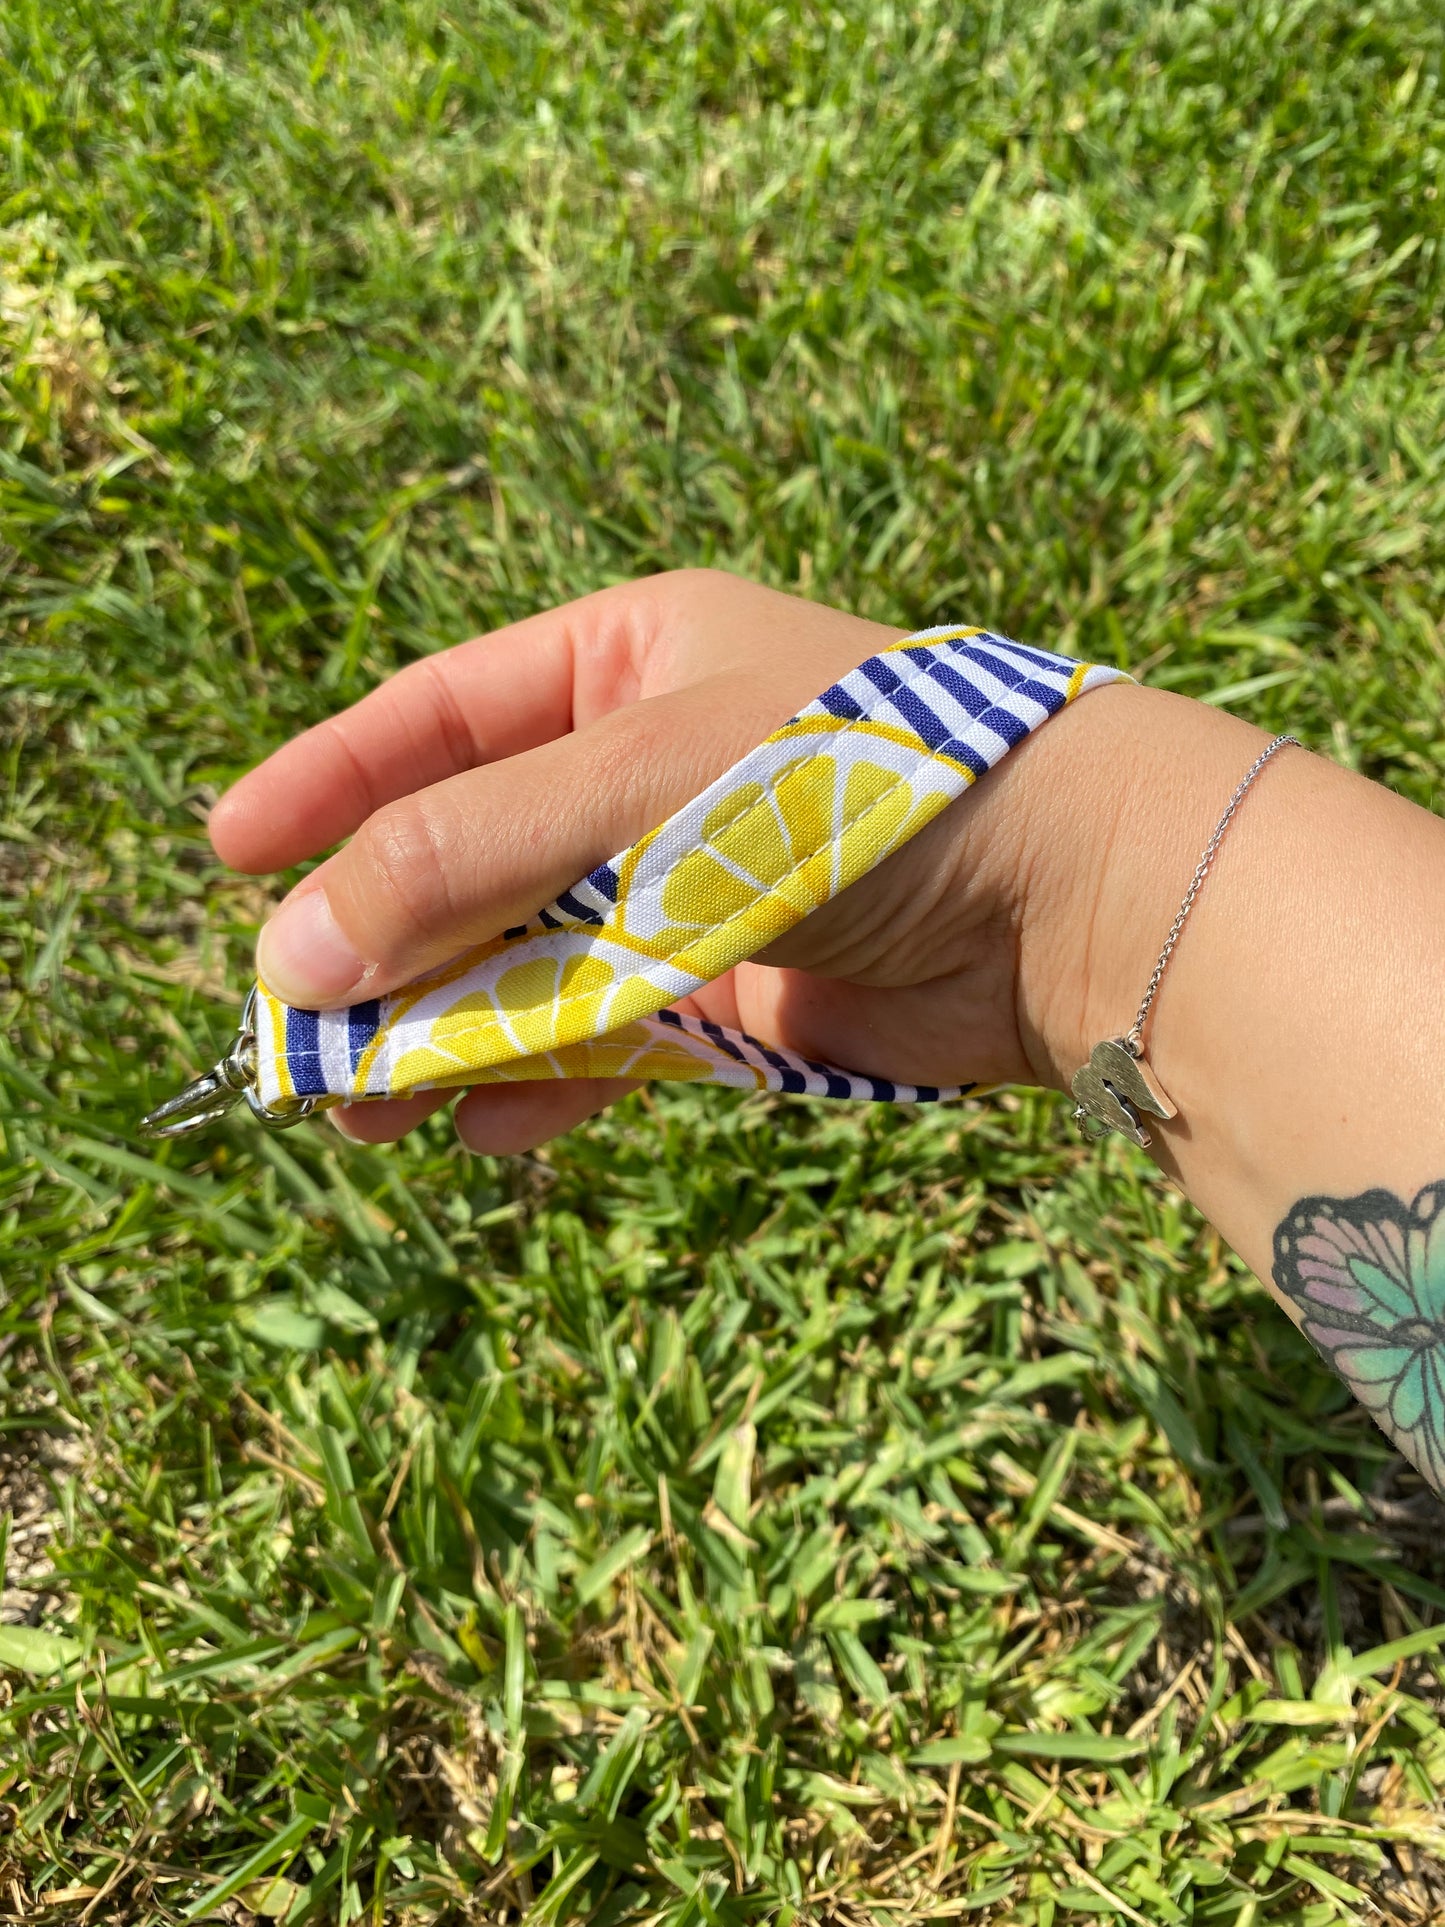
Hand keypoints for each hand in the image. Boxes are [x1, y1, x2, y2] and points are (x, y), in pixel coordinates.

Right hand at [209, 570, 1144, 1152]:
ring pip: (527, 965)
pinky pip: (606, 1045)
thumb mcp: (636, 786)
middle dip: (380, 942)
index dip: (330, 783)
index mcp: (629, 663)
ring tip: (355, 1105)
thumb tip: (291, 945)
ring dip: (441, 1034)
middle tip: (286, 1022)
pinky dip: (542, 1088)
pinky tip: (480, 1133)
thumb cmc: (851, 784)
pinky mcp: (736, 1001)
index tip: (228, 851)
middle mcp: (652, 772)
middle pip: (471, 859)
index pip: (440, 717)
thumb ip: (465, 858)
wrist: (1062, 898)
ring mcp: (692, 892)